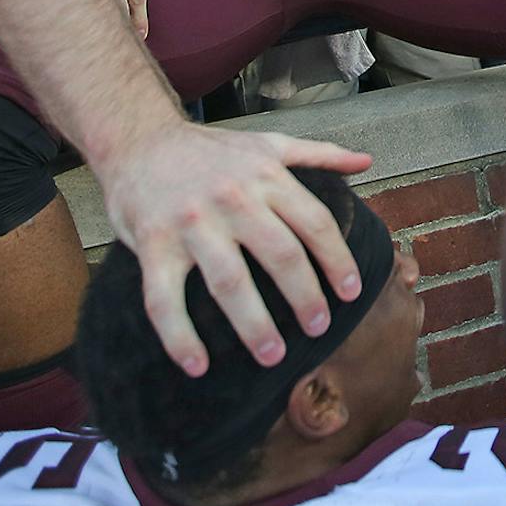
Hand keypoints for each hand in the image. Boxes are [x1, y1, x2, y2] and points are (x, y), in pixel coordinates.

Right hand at [98, 123, 372, 374]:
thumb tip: (366, 161)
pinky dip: (180, 337)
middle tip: (319, 329)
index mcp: (265, 177)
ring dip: (254, 325)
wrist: (139, 140)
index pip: (314, 222)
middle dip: (305, 298)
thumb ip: (318, 154)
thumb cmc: (210, 150)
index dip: (337, 260)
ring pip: (229, 283)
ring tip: (273, 356)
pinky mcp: (153, 245)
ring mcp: (191, 224)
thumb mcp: (268, 144)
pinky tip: (197, 365)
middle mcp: (232, 199)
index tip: (350, 292)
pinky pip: (164, 300)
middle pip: (280, 256)